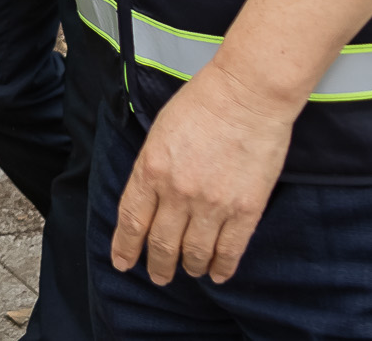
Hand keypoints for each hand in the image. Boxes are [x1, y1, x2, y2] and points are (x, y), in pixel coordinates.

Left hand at [109, 62, 295, 285]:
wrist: (247, 95)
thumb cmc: (201, 103)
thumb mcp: (158, 132)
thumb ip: (151, 168)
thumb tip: (150, 199)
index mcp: (151, 169)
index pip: (131, 220)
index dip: (125, 246)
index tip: (123, 263)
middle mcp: (178, 193)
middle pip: (161, 242)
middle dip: (157, 265)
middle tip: (159, 276)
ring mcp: (212, 204)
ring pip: (194, 252)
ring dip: (189, 267)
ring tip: (188, 271)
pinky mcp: (245, 209)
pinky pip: (230, 250)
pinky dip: (222, 267)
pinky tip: (217, 274)